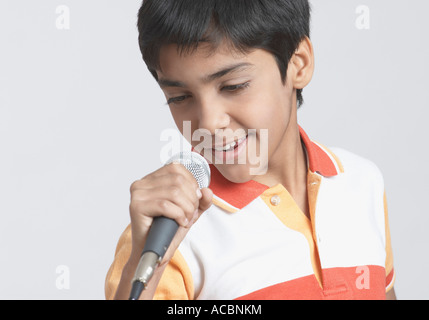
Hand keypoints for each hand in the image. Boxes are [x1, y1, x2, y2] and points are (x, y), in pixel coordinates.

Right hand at [115, 162, 212, 298]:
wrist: (154, 251)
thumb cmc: (167, 230)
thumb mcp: (190, 211)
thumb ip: (201, 200)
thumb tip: (207, 191)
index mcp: (152, 179)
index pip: (176, 168)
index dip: (191, 183)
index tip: (195, 199)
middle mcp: (142, 183)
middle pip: (178, 180)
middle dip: (191, 199)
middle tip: (190, 214)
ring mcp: (138, 194)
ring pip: (174, 192)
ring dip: (187, 209)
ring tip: (186, 219)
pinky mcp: (137, 207)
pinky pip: (166, 205)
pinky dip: (178, 215)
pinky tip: (180, 222)